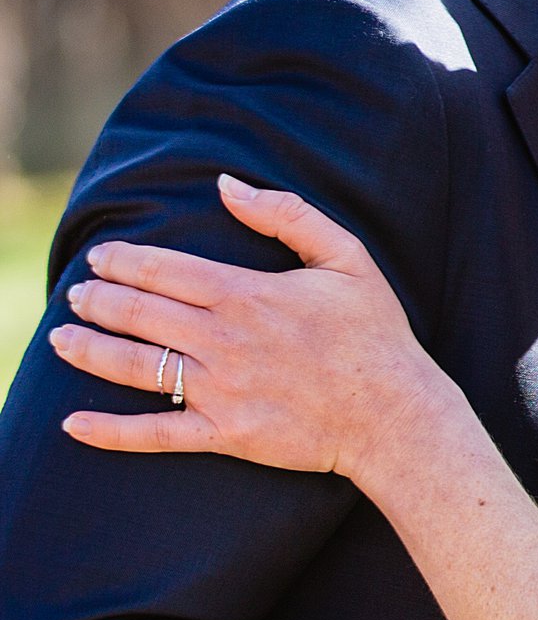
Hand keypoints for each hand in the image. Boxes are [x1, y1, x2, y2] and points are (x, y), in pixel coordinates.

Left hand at [50, 177, 462, 492]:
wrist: (395, 412)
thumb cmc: (374, 332)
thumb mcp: (346, 255)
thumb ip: (285, 213)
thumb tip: (226, 184)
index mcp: (248, 294)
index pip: (165, 270)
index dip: (123, 260)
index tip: (100, 255)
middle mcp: (225, 341)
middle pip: (140, 314)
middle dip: (98, 300)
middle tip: (76, 293)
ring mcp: (221, 390)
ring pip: (136, 367)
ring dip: (89, 351)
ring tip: (61, 338)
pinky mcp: (225, 435)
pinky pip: (155, 435)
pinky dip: (109, 431)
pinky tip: (72, 424)